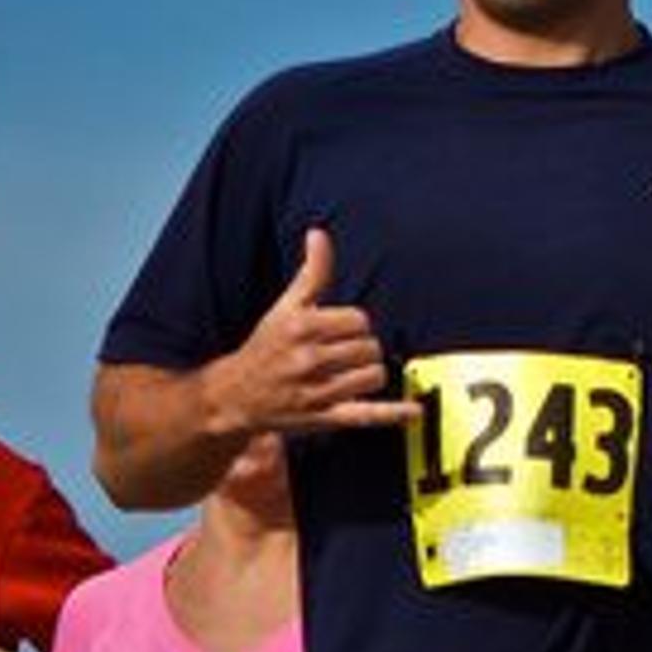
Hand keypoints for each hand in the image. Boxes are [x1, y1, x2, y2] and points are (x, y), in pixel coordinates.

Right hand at [216, 228, 411, 437]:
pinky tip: (414, 409)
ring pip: (374, 376)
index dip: (356, 325)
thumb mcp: (285, 307)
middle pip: (370, 347)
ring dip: (370, 374)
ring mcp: (318, 390)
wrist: (237, 394)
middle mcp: (309, 358)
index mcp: (302, 326)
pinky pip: (367, 414)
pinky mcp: (326, 417)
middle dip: (363, 349)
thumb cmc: (266, 347)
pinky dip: (393, 412)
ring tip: (351, 374)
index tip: (342, 331)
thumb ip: (311, 273)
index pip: (359, 320)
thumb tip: (319, 235)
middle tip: (344, 355)